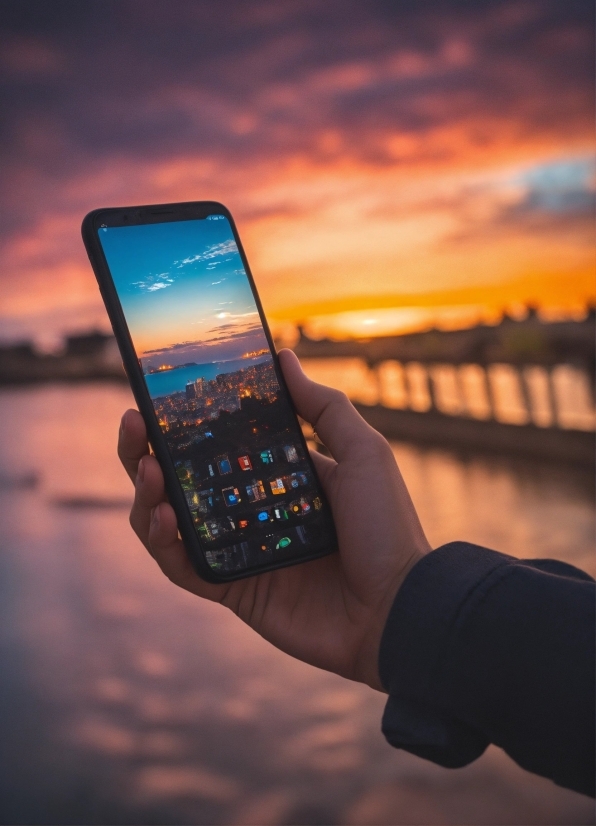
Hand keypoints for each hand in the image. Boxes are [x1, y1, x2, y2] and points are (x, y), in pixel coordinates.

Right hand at [118, 349, 429, 690]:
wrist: (398, 607)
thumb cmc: (388, 527)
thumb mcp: (362, 452)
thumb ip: (323, 407)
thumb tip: (284, 357)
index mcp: (277, 476)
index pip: (219, 443)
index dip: (185, 422)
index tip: (159, 395)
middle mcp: (251, 510)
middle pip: (183, 478)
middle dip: (149, 450)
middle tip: (134, 423)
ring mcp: (238, 550)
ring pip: (172, 520)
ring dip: (148, 494)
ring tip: (148, 469)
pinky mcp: (232, 589)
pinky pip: (183, 567)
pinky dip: (164, 544)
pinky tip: (163, 518)